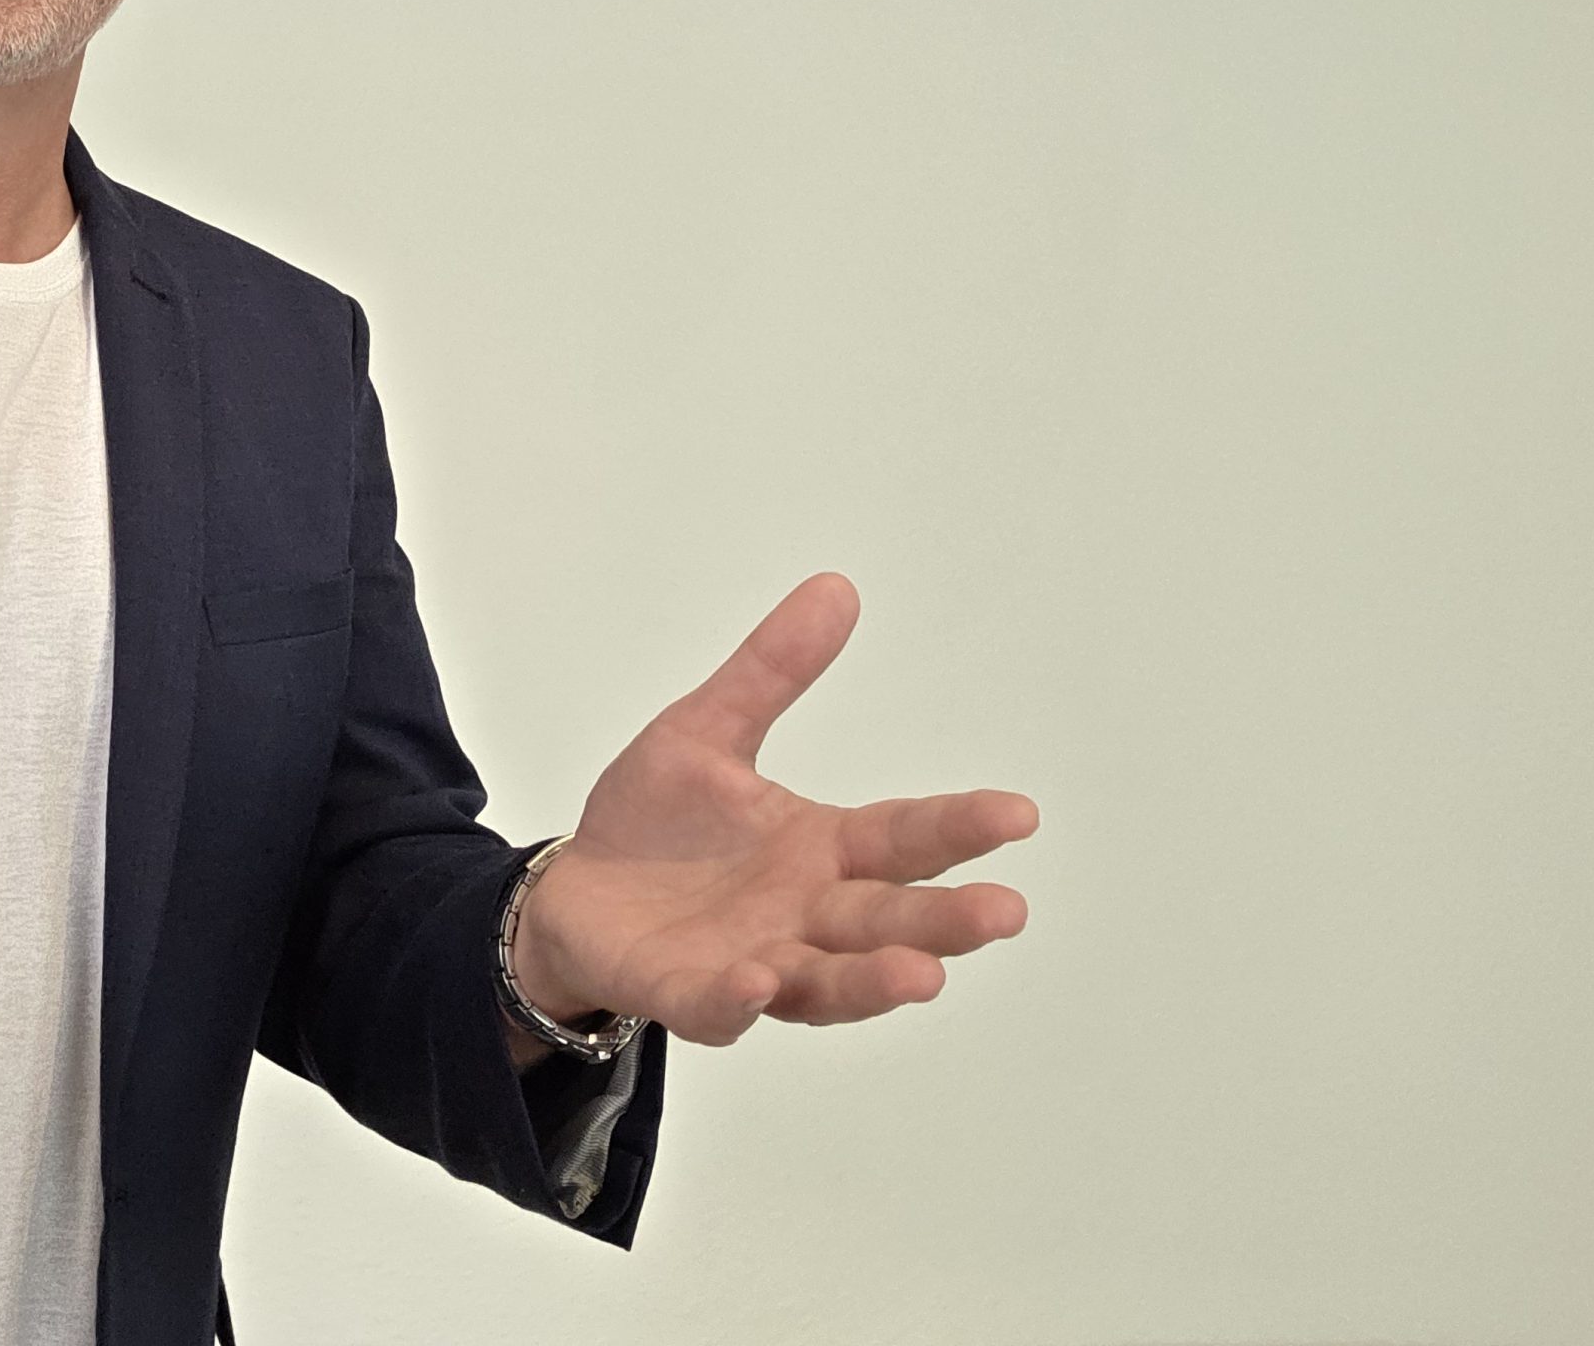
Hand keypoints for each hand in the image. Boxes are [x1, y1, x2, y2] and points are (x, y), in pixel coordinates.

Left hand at [509, 573, 1036, 1047]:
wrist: (574, 894)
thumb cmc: (655, 823)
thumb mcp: (707, 730)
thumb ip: (771, 670)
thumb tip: (835, 588)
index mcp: (819, 850)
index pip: (902, 838)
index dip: (959, 827)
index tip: (1020, 813)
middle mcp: (802, 915)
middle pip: (883, 918)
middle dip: (942, 920)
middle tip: (1003, 911)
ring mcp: (751, 962)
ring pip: (826, 980)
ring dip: (871, 980)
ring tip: (922, 975)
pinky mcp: (686, 993)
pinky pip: (719, 1006)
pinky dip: (741, 1000)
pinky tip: (759, 981)